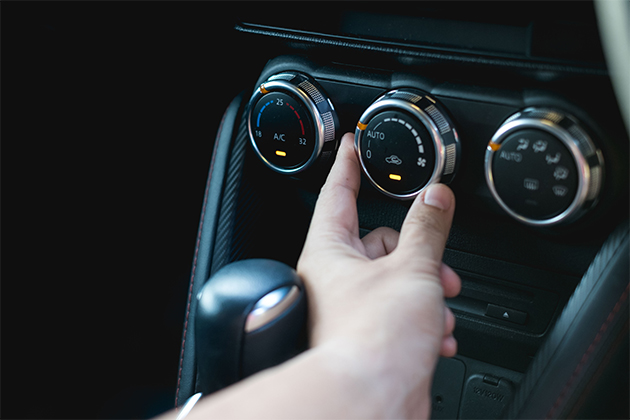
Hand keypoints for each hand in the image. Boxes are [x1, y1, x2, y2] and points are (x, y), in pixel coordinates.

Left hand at [297, 132, 460, 416]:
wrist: (369, 400)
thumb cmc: (372, 341)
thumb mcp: (412, 270)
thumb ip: (427, 228)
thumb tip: (435, 196)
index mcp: (328, 252)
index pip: (337, 193)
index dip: (348, 166)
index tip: (353, 146)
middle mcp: (333, 278)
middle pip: (379, 242)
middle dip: (416, 252)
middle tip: (438, 265)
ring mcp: (350, 308)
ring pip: (395, 280)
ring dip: (425, 291)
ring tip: (437, 309)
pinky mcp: (368, 334)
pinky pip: (399, 312)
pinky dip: (422, 318)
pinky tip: (435, 334)